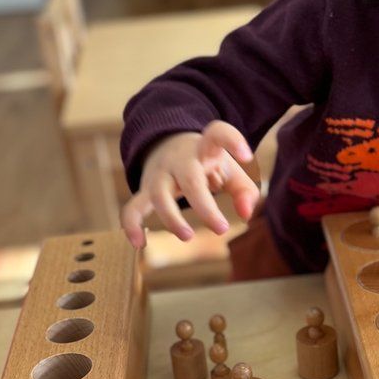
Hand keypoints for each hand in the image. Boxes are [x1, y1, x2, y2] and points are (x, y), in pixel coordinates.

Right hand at [120, 121, 259, 249]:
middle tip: (221, 229)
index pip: (217, 134)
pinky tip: (139, 243)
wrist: (168, 146)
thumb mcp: (230, 170)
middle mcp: (180, 159)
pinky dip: (131, 224)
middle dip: (204, 206)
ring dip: (171, 217)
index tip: (248, 155)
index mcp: (205, 148)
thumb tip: (246, 215)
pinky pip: (133, 207)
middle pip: (189, 179)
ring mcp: (159, 174)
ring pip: (158, 194)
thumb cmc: (207, 164)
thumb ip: (245, 192)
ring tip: (187, 236)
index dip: (232, 140)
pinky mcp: (145, 190)